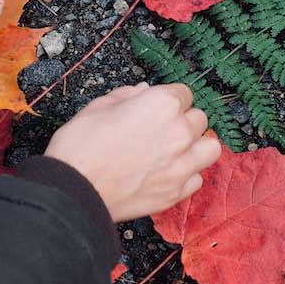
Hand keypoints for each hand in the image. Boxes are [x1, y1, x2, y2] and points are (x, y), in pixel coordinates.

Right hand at [44, 83, 221, 221]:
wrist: (74, 189)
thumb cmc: (80, 146)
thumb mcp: (97, 106)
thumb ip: (127, 95)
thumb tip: (142, 91)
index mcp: (162, 104)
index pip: (184, 92)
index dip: (168, 99)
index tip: (156, 107)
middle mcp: (179, 132)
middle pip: (199, 119)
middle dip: (182, 120)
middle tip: (160, 129)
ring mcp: (181, 165)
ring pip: (210, 148)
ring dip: (196, 146)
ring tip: (176, 150)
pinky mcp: (177, 192)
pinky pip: (197, 178)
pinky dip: (186, 175)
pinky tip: (167, 173)